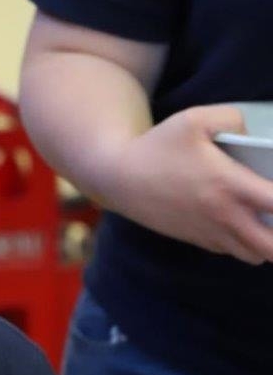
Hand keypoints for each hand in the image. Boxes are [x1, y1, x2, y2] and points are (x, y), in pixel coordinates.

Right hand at [105, 105, 272, 264]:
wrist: (117, 178)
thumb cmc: (156, 147)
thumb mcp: (194, 119)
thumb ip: (233, 119)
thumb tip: (253, 136)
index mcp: (228, 185)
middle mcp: (223, 215)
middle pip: (272, 247)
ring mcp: (209, 232)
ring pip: (256, 255)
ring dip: (268, 243)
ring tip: (267, 222)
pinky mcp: (196, 239)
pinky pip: (233, 251)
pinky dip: (246, 243)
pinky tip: (242, 223)